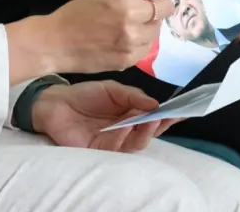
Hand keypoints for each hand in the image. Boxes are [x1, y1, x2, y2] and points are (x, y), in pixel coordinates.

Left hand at [32, 81, 180, 152]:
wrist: (55, 103)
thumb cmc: (85, 95)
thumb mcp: (112, 89)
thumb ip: (133, 96)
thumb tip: (156, 104)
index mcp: (132, 113)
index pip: (155, 117)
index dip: (169, 115)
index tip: (183, 110)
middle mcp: (127, 129)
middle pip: (150, 132)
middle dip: (161, 124)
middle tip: (169, 116)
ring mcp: (116, 141)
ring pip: (137, 142)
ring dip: (145, 131)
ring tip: (150, 119)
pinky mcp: (102, 150)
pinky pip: (117, 147)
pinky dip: (123, 137)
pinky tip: (126, 126)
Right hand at [43, 0, 178, 73]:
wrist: (55, 42)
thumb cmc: (77, 13)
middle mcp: (132, 13)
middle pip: (166, 7)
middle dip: (161, 6)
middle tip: (150, 8)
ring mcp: (132, 39)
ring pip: (157, 29)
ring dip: (149, 26)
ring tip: (130, 26)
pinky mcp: (129, 58)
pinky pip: (147, 47)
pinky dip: (140, 43)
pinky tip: (124, 40)